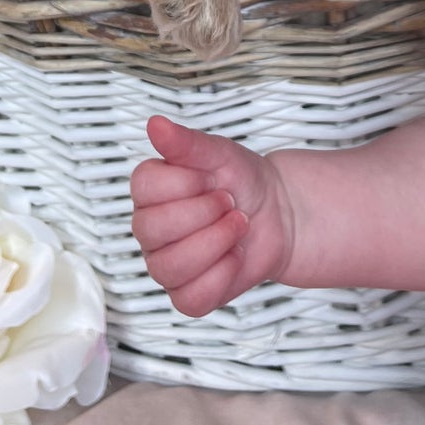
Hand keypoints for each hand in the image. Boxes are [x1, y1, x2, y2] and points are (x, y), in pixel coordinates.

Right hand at [130, 116, 293, 315]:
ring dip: (217, 243)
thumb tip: (155, 124)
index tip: (212, 178)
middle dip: (205, 213)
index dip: (186, 183)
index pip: (144, 188)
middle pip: (153, 230)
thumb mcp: (220, 154)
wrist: (280, 213)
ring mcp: (165, 265)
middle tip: (230, 202)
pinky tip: (235, 256)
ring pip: (170, 268)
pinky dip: (221, 277)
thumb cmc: (243, 181)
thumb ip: (186, 143)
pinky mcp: (187, 295)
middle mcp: (150, 230)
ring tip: (237, 226)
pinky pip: (190, 299)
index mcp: (150, 191)